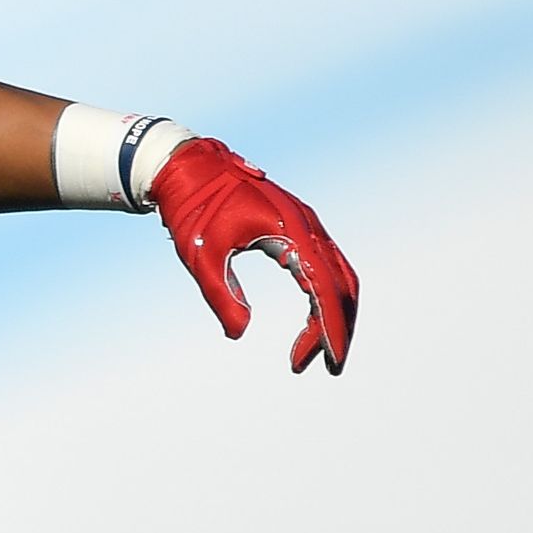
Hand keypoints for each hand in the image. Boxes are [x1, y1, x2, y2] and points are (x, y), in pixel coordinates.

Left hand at [153, 139, 358, 375]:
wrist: (190, 167)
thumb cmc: (193, 208)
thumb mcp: (201, 256)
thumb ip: (223, 295)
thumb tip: (238, 333)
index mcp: (291, 232)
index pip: (324, 289)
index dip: (331, 328)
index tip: (331, 360)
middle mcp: (308, 226)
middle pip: (343, 285)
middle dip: (336, 328)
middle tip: (319, 365)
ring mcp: (308, 224)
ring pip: (339, 275)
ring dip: (333, 314)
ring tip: (312, 351)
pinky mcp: (299, 226)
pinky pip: (325, 264)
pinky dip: (324, 295)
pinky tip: (310, 319)